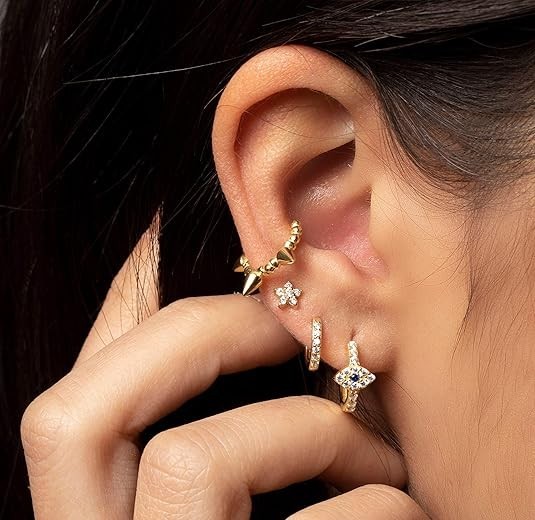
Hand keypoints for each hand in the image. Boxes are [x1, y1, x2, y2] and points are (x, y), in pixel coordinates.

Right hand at [21, 238, 427, 518]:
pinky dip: (378, 503)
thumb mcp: (259, 488)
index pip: (67, 405)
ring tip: (380, 459)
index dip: (110, 310)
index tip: (163, 238)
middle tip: (286, 317)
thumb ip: (226, 412)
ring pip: (192, 463)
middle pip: (75, 415)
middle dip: (192, 335)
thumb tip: (237, 296)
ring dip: (309, 429)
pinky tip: (405, 512)